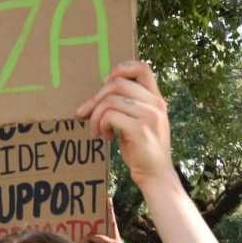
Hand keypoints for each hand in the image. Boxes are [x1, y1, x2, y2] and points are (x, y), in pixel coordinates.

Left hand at [76, 61, 175, 190]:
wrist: (156, 175)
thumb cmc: (142, 149)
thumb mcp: (139, 122)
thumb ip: (129, 105)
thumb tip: (99, 94)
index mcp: (156, 99)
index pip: (142, 67)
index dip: (119, 70)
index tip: (104, 85)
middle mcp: (156, 104)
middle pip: (117, 83)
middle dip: (95, 98)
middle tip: (85, 113)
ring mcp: (150, 116)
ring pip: (110, 100)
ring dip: (95, 116)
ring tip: (96, 130)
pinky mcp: (140, 129)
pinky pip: (109, 115)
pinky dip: (100, 125)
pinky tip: (104, 136)